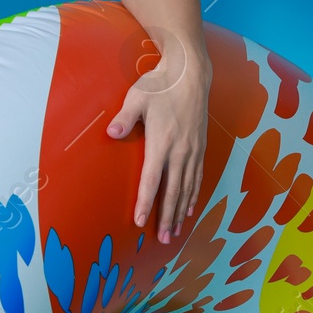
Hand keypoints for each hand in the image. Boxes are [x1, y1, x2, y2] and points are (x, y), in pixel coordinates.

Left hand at [107, 35, 210, 244]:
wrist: (190, 73)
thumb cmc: (160, 84)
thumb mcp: (136, 97)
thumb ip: (124, 119)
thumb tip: (111, 133)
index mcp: (162, 143)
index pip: (152, 180)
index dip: (146, 202)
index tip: (141, 221)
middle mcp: (180, 151)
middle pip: (173, 191)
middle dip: (167, 217)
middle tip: (162, 239)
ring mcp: (193, 150)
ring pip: (187, 188)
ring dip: (181, 211)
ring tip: (176, 232)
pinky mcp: (201, 146)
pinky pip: (198, 177)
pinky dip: (194, 195)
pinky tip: (191, 207)